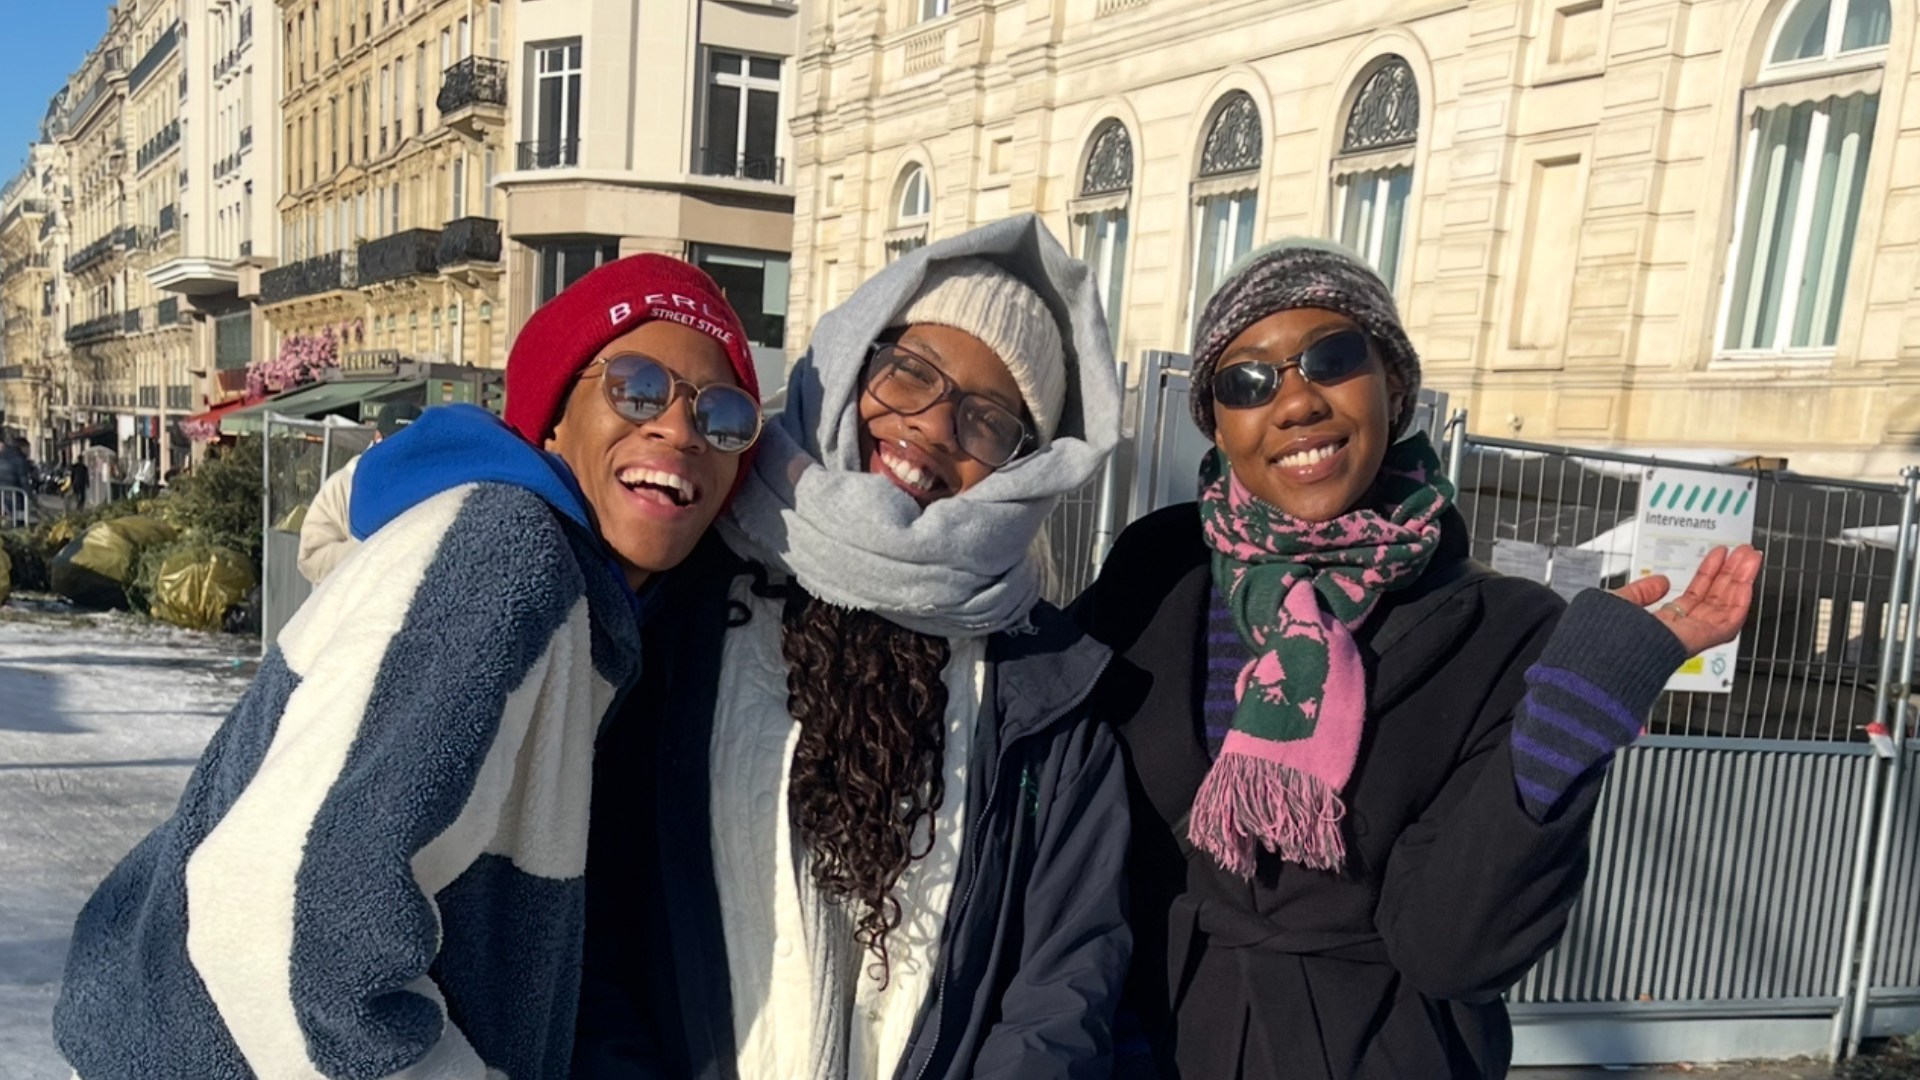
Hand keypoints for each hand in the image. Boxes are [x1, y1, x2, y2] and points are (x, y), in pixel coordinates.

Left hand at [1611, 545, 1762, 656]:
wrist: (1603, 652)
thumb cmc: (1602, 636)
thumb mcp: (1621, 603)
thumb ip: (1640, 592)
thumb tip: (1660, 581)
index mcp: (1662, 625)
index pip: (1694, 598)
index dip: (1708, 575)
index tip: (1718, 555)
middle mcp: (1680, 632)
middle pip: (1714, 600)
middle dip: (1729, 573)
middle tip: (1742, 552)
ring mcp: (1691, 637)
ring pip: (1725, 607)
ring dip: (1741, 581)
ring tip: (1749, 557)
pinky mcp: (1700, 641)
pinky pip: (1728, 622)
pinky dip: (1740, 602)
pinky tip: (1746, 583)